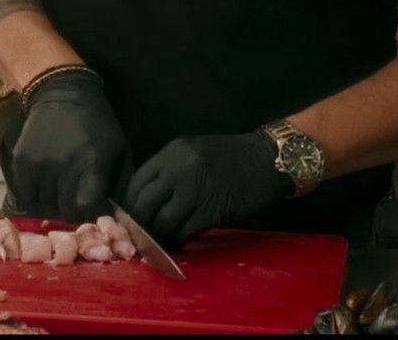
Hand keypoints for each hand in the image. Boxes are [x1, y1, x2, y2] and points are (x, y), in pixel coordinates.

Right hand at [0, 72, 132, 222]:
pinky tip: (46, 188)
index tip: (96, 208)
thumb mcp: (120, 149)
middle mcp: (62, 168)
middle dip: (75, 211)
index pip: (89, 208)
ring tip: (62, 193)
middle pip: (66, 212)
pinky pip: (26, 197)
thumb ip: (120, 184)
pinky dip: (36, 199)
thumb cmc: (97, 124)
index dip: (94, 214)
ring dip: (55, 205)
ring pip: (45, 208)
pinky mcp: (21, 163)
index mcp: (92, 165)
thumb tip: (117, 214)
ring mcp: (39, 166)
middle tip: (78, 201)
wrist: (61, 94)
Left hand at [123, 131, 292, 247]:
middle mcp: (179, 169)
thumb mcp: (195, 152)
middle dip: (138, 225)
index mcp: (172, 152)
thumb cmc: (232, 157)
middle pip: (144, 204)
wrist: (268, 159)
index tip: (129, 218)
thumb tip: (148, 200)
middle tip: (138, 238)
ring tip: (157, 246)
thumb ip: (171, 171)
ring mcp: (195, 190)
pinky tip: (177, 246)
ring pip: (162, 221)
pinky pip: (185, 231)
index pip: (137, 182)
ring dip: (157, 238)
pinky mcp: (211, 210)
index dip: (129, 204)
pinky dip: (177, 242)